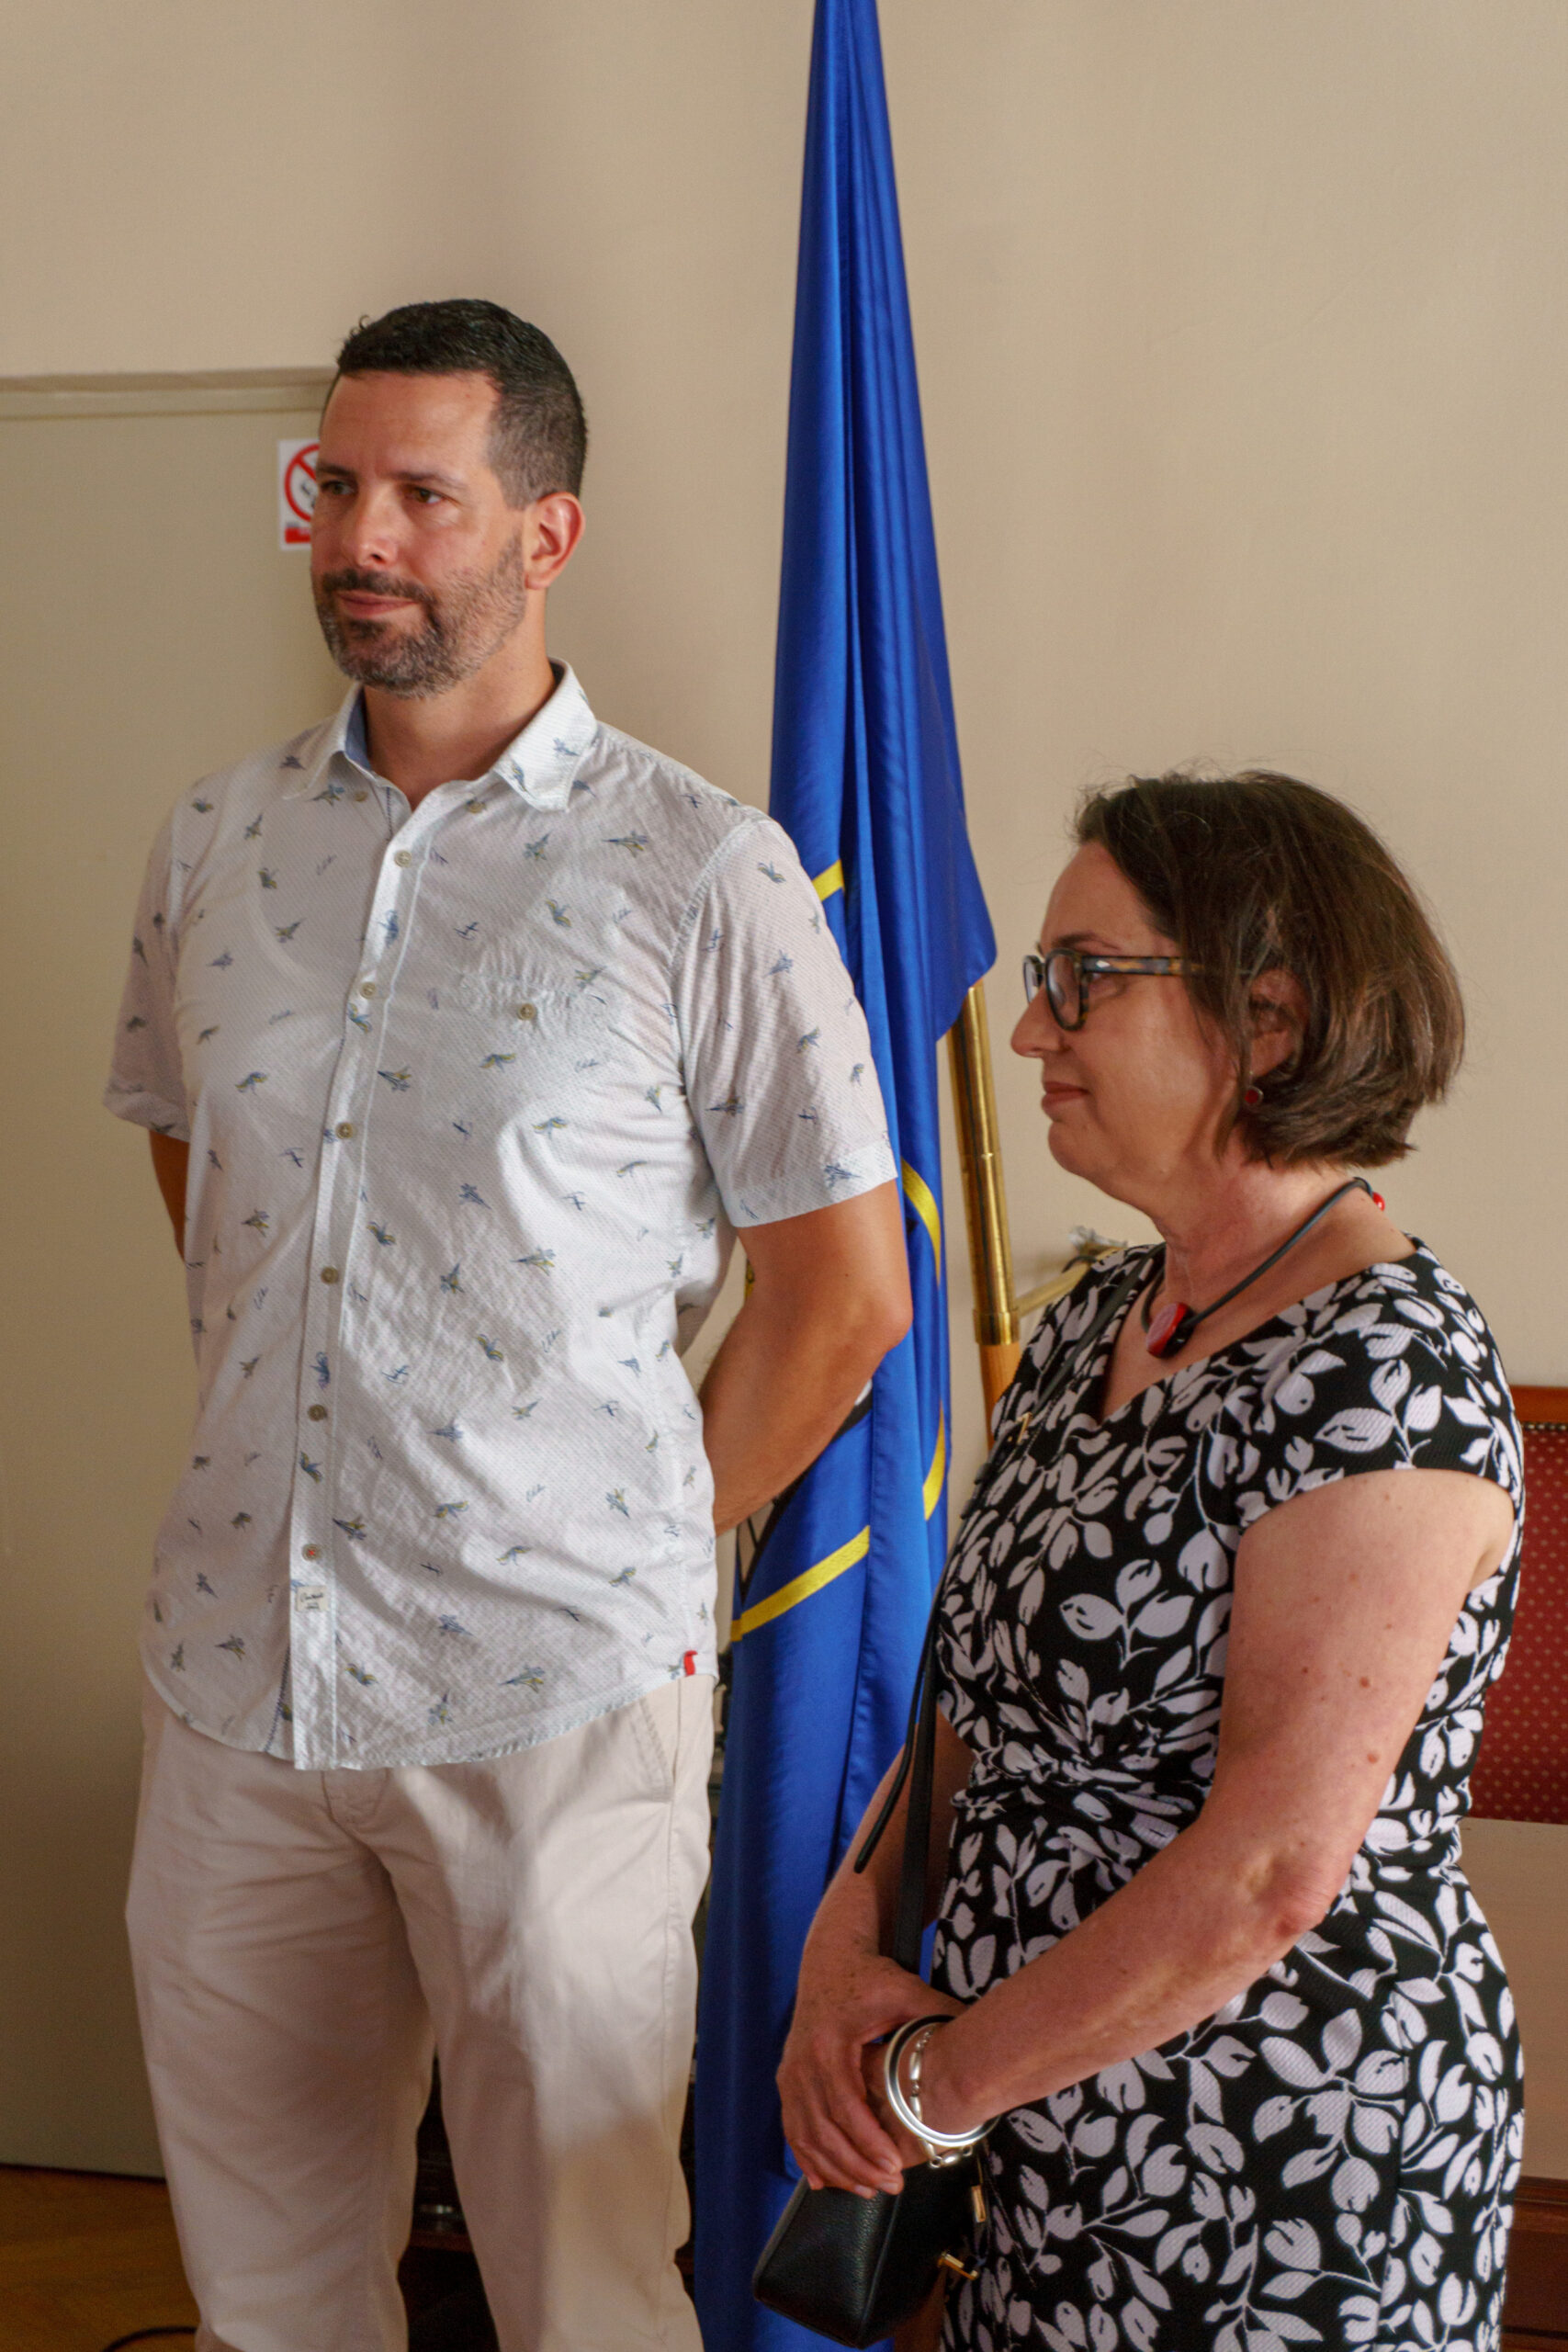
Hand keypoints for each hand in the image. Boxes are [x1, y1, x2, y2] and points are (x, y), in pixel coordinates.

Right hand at [778, 1937, 960, 2196]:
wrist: (829, 1961)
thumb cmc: (871, 1977)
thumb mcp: (907, 1991)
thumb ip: (938, 2015)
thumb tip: (980, 2037)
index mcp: (829, 2043)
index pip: (845, 2103)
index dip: (868, 2139)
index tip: (894, 2164)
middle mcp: (802, 2062)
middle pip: (824, 2128)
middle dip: (856, 2164)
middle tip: (890, 2186)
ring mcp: (790, 2073)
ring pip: (806, 2135)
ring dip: (835, 2168)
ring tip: (868, 2190)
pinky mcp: (788, 2080)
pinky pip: (793, 2128)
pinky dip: (807, 2158)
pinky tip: (824, 2182)